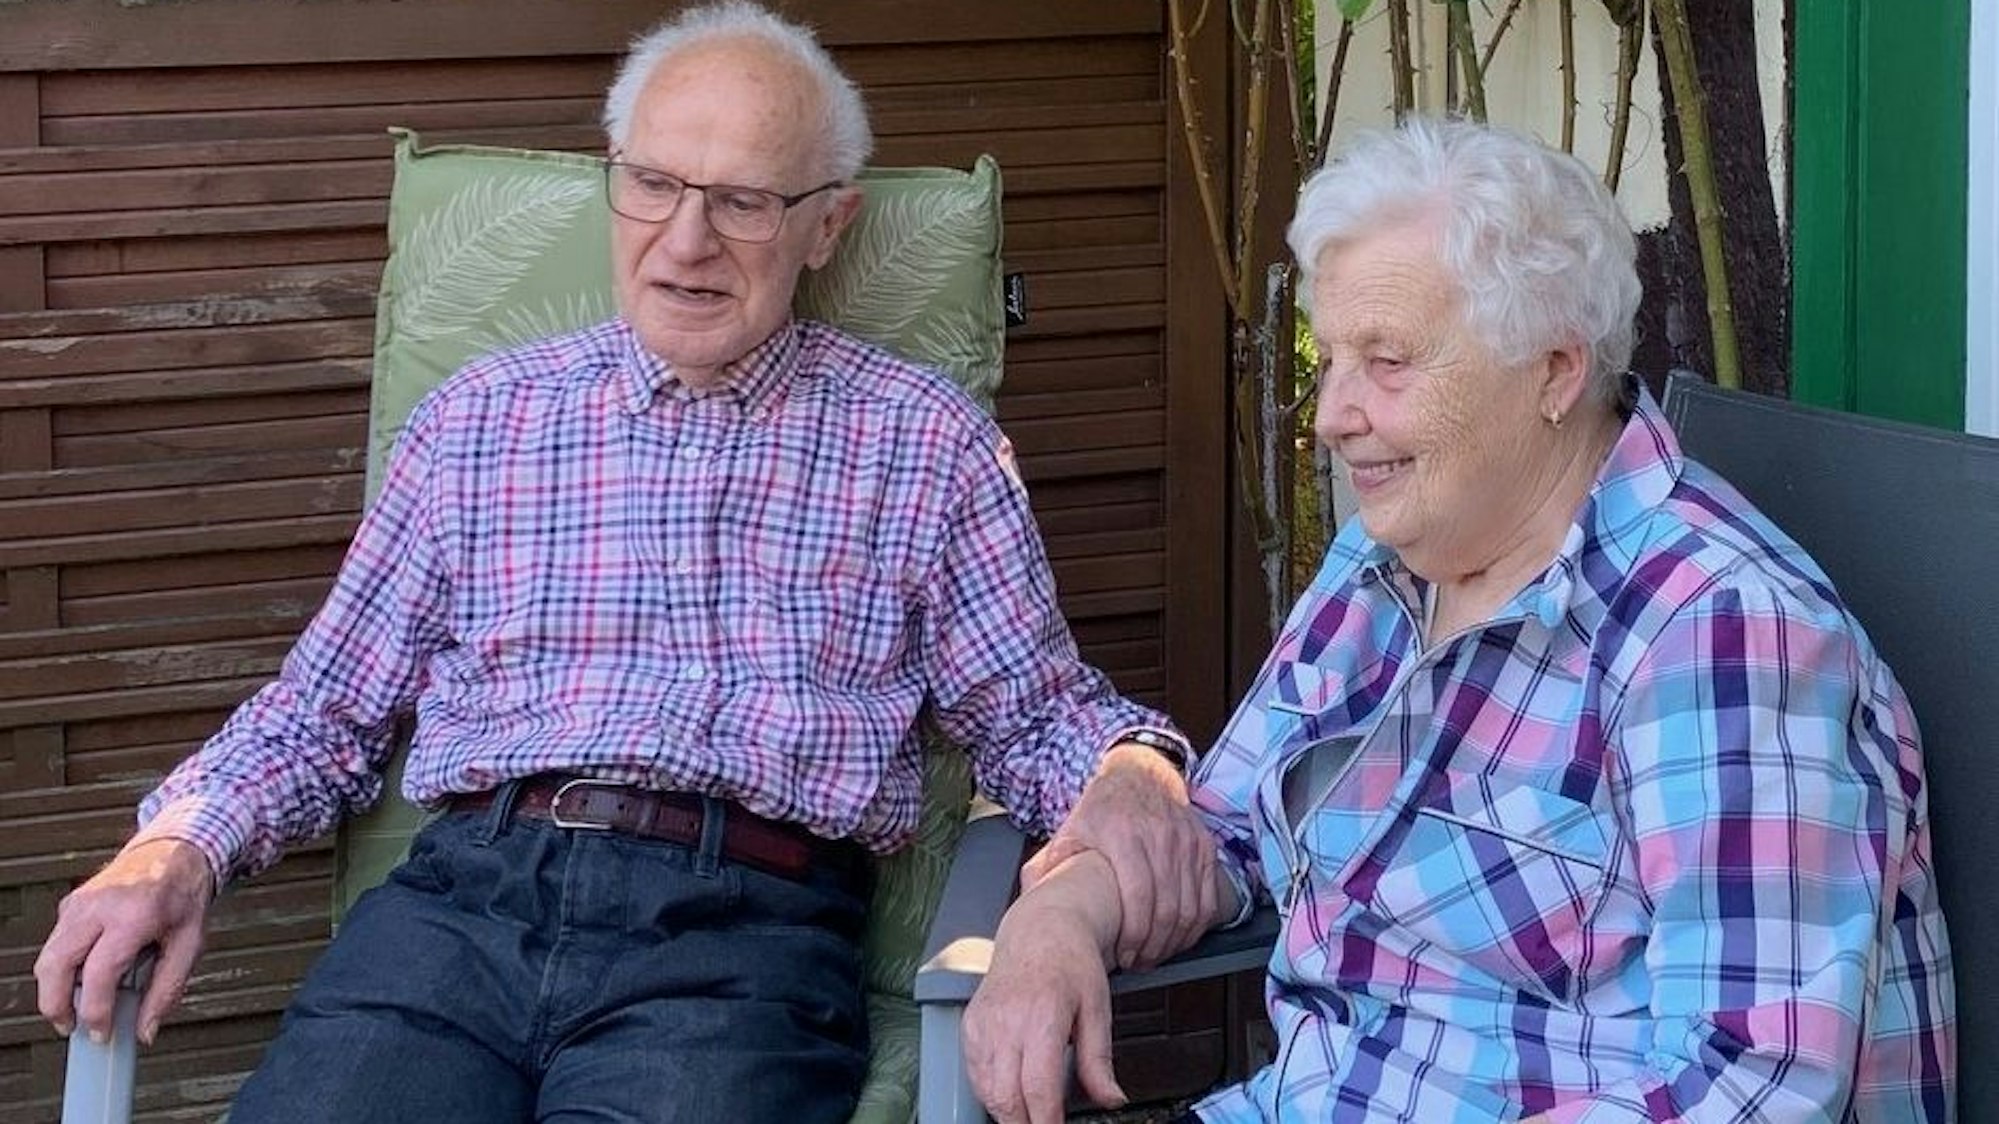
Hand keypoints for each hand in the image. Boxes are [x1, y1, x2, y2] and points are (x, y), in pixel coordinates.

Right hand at [36, 837, 213, 1045]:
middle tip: (71, 1027)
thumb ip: (167, 989)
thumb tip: (145, 1030)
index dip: (95, 1011)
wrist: (174, 853)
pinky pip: (56, 945)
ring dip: (55, 990)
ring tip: (77, 1008)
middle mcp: (99, 906)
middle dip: (55, 1005)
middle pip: (56, 965)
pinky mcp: (70, 905)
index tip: (100, 1033)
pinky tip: (84, 977)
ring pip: (47, 957)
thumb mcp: (190, 943)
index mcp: (134, 915)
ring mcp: (79, 903)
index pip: (99, 972)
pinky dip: (62, 968)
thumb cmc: (183, 896)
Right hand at [965, 850, 1125, 1123]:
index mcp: (1043, 1016)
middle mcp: (1007, 1021)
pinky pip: (975, 1073)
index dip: (1047, 1121)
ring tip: (1033, 1113)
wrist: (1040, 929)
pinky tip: (1012, 1091)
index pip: (1038, 1088)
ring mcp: (984, 1023)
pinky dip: (991, 1091)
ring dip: (1008, 1111)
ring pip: (987, 1091)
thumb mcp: (1098, 1010)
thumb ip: (1099, 1061)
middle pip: (1007, 1097)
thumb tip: (1111, 1100)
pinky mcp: (971, 1025)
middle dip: (1026, 1123)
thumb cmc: (1072, 964)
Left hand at [1025, 742, 1216, 968]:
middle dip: (1154, 946)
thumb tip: (1029, 905)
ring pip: (1191, 907)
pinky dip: (1196, 926)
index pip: (1138, 895)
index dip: (1133, 934)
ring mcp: (1185, 839)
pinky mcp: (1203, 844)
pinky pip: (1209, 897)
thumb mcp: (1068, 833)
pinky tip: (1178, 938)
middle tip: (1139, 963)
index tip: (1123, 956)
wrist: (1137, 776)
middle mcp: (1158, 834)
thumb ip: (1045, 868)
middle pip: (1167, 907)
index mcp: (1121, 833)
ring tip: (1155, 955)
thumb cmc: (1099, 812)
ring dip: (1174, 941)